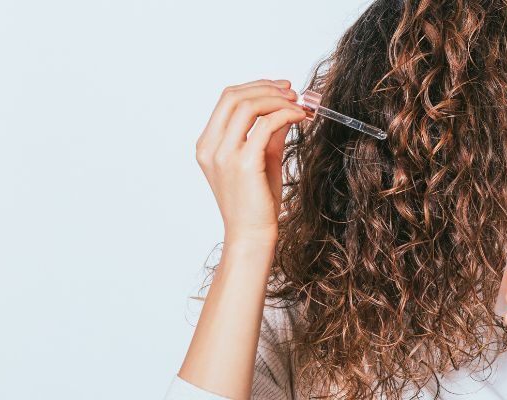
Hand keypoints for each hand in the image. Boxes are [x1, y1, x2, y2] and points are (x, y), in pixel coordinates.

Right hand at [195, 79, 306, 241]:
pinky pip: (265, 125)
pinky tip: (298, 118)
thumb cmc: (256, 203)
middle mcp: (210, 147)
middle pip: (234, 97)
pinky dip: (284, 115)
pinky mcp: (243, 163)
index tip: (281, 88)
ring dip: (277, 99)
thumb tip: (284, 107)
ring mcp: (223, 155)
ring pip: (248, 106)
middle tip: (292, 92)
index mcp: (208, 145)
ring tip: (297, 105)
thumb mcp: (262, 159)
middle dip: (267, 88)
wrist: (252, 234)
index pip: (227, 99)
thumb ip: (268, 132)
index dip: (256, 87)